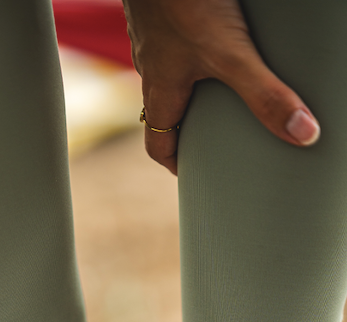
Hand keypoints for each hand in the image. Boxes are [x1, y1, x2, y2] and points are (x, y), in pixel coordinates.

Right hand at [122, 0, 319, 173]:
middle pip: (165, 107)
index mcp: (160, 89)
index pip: (158, 142)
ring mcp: (154, 34)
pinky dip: (192, 43)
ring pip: (170, 70)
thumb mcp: (231, 55)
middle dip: (188, 121)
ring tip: (221, 82)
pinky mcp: (162, 7)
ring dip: (191, 81)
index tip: (193, 171)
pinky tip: (213, 30)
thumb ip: (265, 95)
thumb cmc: (183, 2)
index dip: (176, 161)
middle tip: (214, 130)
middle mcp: (152, 65)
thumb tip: (303, 135)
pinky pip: (174, 36)